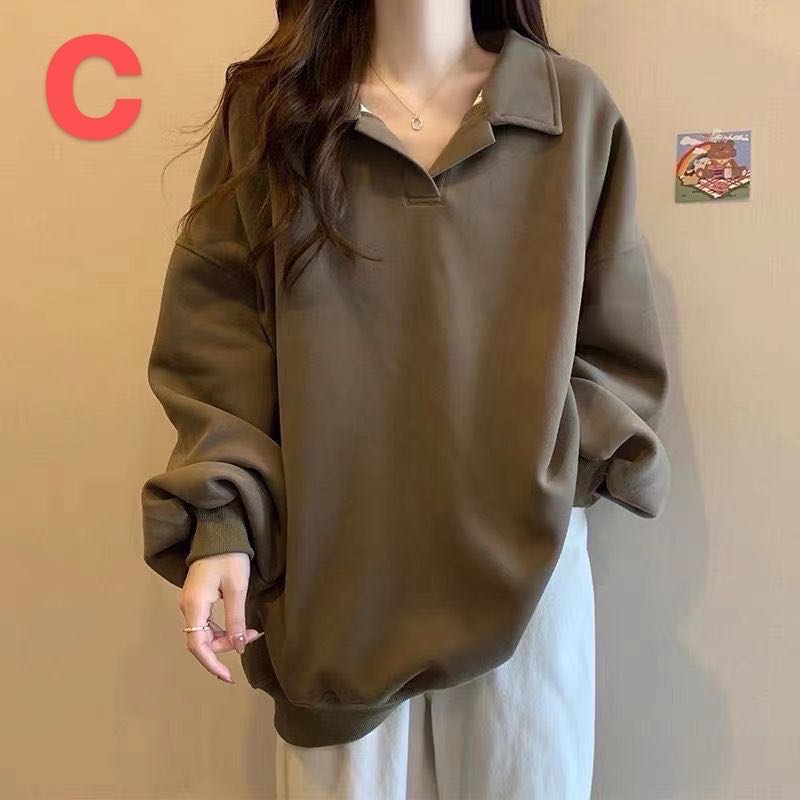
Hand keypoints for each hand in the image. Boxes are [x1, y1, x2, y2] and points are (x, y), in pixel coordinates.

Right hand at [178, 552, 263, 683]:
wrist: (219, 532)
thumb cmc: (230, 557)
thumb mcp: (237, 589)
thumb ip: (235, 620)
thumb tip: (239, 648)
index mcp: (194, 605)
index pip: (198, 645)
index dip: (212, 664)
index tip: (228, 676)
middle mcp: (188, 607)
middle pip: (202, 640)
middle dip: (227, 646)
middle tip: (253, 637)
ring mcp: (191, 602)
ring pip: (206, 632)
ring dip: (227, 636)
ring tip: (252, 631)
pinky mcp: (197, 598)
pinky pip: (207, 621)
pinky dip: (224, 627)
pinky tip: (241, 625)